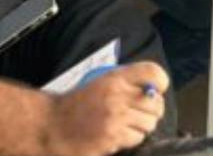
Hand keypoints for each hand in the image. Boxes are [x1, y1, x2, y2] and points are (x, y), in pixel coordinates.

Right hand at [44, 62, 170, 155]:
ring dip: (142, 126)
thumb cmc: (76, 105)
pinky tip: (118, 134)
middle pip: (156, 103)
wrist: (52, 126)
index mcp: (115, 78)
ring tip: (128, 124)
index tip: (157, 89)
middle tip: (142, 112)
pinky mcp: (113, 137)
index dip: (160, 82)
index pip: (152, 73)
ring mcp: (116, 118)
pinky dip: (131, 138)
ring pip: (149, 123)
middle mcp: (118, 96)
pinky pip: (137, 138)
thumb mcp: (99, 83)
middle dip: (153, 110)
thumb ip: (124, 84)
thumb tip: (152, 90)